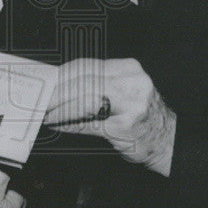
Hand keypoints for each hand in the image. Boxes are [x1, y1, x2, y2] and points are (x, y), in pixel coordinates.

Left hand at [45, 58, 175, 175]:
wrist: (168, 142)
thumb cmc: (140, 117)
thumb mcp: (120, 94)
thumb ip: (92, 87)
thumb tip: (56, 89)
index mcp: (128, 69)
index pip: (86, 66)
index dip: (61, 75)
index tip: (45, 83)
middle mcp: (132, 82)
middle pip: (83, 81)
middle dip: (57, 92)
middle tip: (39, 101)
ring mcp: (131, 103)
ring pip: (85, 98)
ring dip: (60, 108)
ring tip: (46, 114)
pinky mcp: (126, 126)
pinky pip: (90, 123)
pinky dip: (71, 123)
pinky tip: (59, 124)